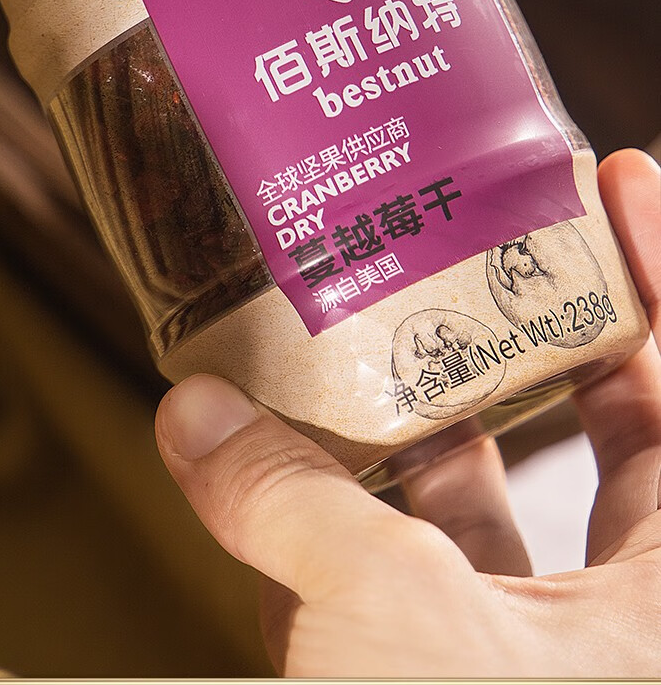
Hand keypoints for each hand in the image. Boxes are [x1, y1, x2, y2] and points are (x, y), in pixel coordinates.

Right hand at [156, 149, 660, 677]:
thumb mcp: (395, 616)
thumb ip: (296, 506)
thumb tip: (200, 415)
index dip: (659, 266)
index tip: (617, 178)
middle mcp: (615, 618)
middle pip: (594, 433)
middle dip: (516, 335)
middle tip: (465, 245)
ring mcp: (531, 662)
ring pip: (483, 519)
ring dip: (406, 437)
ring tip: (344, 349)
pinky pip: (406, 600)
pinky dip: (342, 546)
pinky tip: (273, 497)